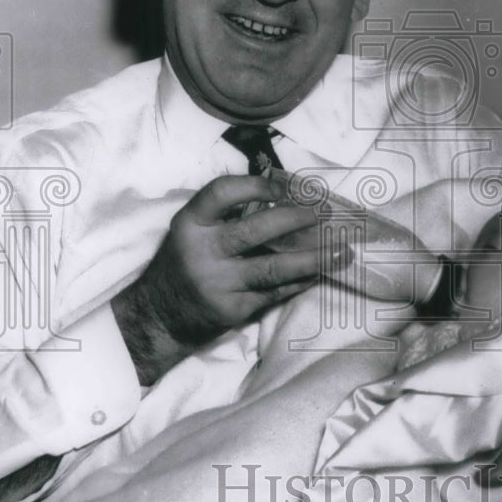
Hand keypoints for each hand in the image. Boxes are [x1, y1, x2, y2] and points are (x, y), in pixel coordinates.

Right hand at [112, 174, 322, 383]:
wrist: (159, 316)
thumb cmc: (184, 263)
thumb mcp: (192, 231)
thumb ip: (226, 213)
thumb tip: (281, 192)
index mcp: (191, 223)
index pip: (222, 193)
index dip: (255, 185)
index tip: (282, 186)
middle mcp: (203, 252)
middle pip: (256, 230)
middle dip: (296, 218)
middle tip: (324, 212)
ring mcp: (220, 284)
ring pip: (275, 268)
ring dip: (314, 258)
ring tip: (343, 250)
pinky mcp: (234, 310)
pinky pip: (276, 292)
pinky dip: (301, 281)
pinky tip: (321, 272)